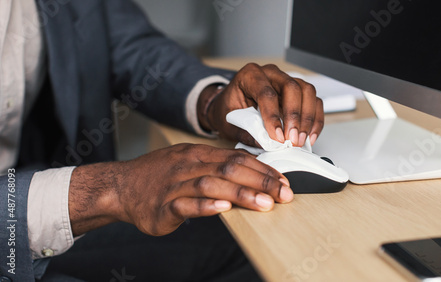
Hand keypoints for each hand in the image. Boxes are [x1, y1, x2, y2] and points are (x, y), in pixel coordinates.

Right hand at [68, 144, 292, 235]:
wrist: (121, 186)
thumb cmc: (159, 175)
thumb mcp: (189, 161)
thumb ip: (216, 166)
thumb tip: (251, 173)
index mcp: (198, 153)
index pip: (237, 157)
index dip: (263, 169)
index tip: (283, 181)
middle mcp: (189, 165)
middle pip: (230, 168)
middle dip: (261, 181)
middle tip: (284, 194)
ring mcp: (176, 185)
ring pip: (212, 185)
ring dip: (241, 193)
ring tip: (264, 203)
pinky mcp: (163, 206)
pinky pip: (187, 204)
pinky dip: (206, 206)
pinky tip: (224, 209)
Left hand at [198, 63, 323, 146]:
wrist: (228, 106)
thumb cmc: (227, 109)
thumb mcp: (228, 122)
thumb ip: (246, 132)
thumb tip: (265, 143)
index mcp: (250, 75)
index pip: (266, 93)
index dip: (273, 116)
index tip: (276, 136)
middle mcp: (271, 74)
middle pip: (292, 88)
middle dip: (294, 116)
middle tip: (291, 139)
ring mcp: (286, 81)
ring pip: (307, 92)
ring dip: (307, 118)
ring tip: (301, 140)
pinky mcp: (298, 92)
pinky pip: (314, 102)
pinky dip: (315, 121)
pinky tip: (309, 136)